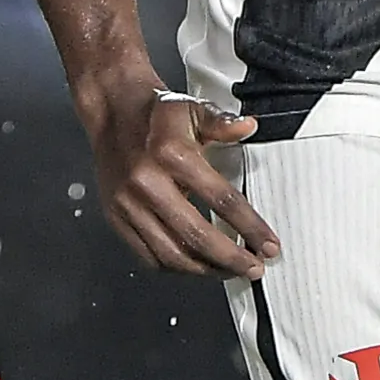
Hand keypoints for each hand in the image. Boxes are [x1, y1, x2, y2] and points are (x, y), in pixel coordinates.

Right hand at [80, 68, 280, 278]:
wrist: (112, 110)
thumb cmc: (154, 113)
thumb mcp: (193, 108)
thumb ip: (222, 122)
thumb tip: (248, 127)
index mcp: (171, 154)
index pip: (221, 199)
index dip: (249, 226)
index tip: (267, 244)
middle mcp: (147, 182)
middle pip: (197, 236)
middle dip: (231, 259)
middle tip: (253, 268)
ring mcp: (129, 204)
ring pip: (171, 254)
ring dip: (205, 270)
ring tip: (228, 270)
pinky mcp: (117, 217)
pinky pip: (148, 256)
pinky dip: (175, 267)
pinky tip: (195, 265)